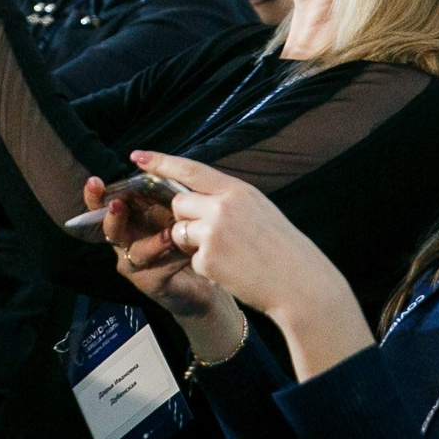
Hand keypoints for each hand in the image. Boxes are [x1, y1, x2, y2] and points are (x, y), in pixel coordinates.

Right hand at [94, 176, 236, 326]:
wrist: (209, 273)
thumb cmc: (188, 235)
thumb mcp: (177, 208)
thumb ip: (163, 191)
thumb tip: (151, 164)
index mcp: (129, 218)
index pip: (104, 204)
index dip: (96, 195)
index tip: (95, 182)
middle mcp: (127, 240)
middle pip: (110, 229)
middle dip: (112, 215)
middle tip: (117, 204)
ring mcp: (135, 264)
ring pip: (135, 251)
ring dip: (151, 242)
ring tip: (169, 234)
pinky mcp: (149, 283)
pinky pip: (155, 270)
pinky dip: (170, 260)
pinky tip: (183, 252)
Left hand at [134, 150, 372, 376]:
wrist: (301, 283)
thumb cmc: (282, 248)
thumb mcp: (259, 209)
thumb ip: (228, 199)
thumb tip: (198, 197)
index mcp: (238, 190)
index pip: (192, 169)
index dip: (162, 161)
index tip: (138, 156)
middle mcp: (222, 206)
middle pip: (179, 203)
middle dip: (185, 218)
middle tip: (213, 234)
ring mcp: (213, 232)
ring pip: (180, 231)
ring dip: (192, 243)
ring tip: (228, 253)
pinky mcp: (208, 258)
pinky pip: (192, 259)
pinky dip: (207, 267)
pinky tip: (232, 270)